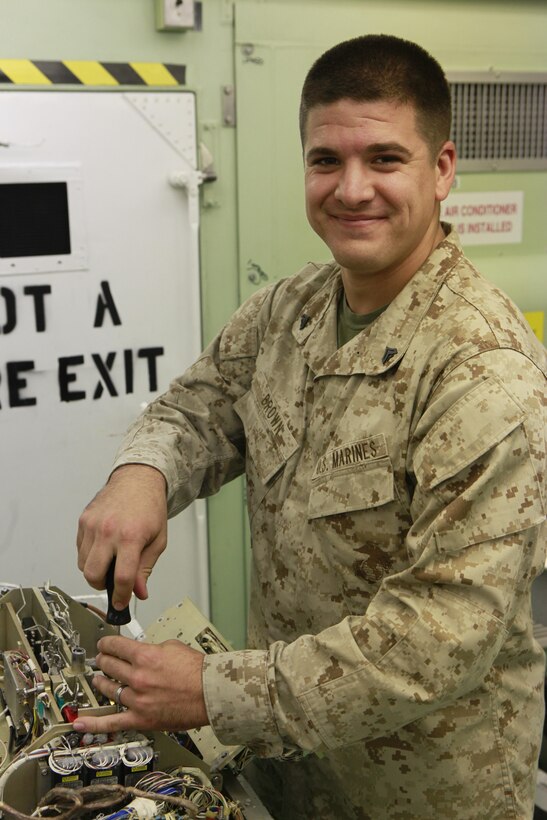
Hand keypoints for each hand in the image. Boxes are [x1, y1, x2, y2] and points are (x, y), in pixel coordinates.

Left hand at [72, 636, 207, 733]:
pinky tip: (80, 723)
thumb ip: (152, 648)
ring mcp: (137, 699)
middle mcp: (138, 678)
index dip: (106, 643)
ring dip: (101, 682)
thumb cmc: (198, 671)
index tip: (103, 644)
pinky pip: (112, 723)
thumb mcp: (173, 646)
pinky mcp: (141, 719)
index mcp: (146, 656)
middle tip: (102, 659)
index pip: (115, 646)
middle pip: (108, 666)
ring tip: (100, 679)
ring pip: (108, 689)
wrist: (211, 693)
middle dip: (103, 660)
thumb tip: (141, 651)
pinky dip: (94, 723)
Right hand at [77, 464, 167, 608]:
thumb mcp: (158, 540)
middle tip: (112, 583)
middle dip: (102, 585)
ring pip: (83, 564)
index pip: (122, 577)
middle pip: (93, 574)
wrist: (138, 480)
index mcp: (130, 537)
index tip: (120, 603)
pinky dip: (89, 556)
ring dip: (95, 570)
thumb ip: (145, 569)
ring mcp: (92, 525)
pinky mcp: (83, 520)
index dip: (121, 596)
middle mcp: (108, 531)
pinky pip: (80, 549)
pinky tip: (104, 548)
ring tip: (110, 561)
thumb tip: (138, 592)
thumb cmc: (150, 507)